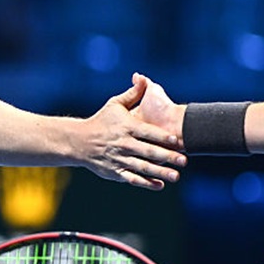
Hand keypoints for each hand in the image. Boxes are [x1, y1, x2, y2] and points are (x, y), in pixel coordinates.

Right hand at [79, 75, 186, 189]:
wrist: (79, 141)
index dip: (162, 137)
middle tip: (184, 161)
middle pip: (149, 152)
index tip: (176, 140)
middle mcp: (124, 144)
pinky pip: (132, 179)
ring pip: (143, 167)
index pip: (148, 132)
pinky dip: (146, 183)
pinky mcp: (116, 172)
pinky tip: (160, 186)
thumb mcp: (114, 104)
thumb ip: (132, 94)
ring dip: (160, 172)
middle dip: (167, 157)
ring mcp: (120, 159)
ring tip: (176, 176)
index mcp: (127, 127)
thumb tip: (142, 78)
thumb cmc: (101, 121)